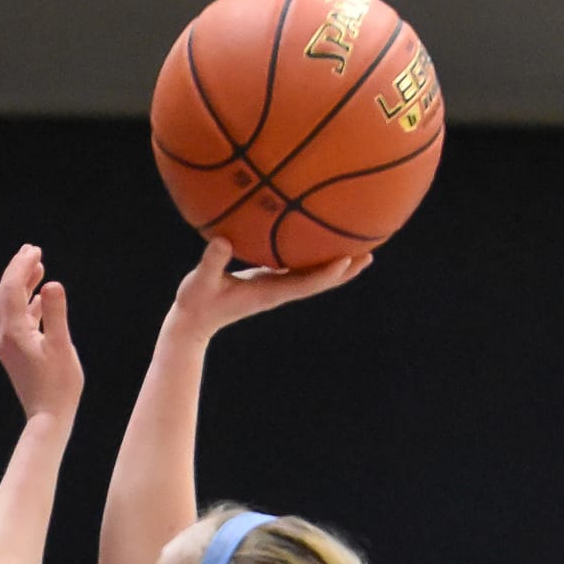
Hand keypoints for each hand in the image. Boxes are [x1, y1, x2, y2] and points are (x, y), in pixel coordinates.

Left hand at [0, 245, 81, 428]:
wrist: (48, 417)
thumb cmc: (58, 385)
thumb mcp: (61, 346)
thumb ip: (56, 313)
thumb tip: (52, 283)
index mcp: (13, 331)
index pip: (12, 289)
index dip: (22, 266)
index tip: (35, 250)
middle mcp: (5, 336)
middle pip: (5, 294)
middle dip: (17, 270)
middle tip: (32, 250)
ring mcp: (8, 345)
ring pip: (11, 306)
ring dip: (22, 285)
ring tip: (37, 267)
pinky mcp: (16, 352)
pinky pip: (18, 320)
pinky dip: (28, 304)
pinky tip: (40, 297)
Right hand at [169, 235, 369, 339]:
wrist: (193, 323)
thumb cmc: (195, 303)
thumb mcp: (200, 282)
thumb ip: (211, 262)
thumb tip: (222, 240)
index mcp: (268, 291)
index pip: (305, 284)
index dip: (327, 274)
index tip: (347, 260)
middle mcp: (278, 290)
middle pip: (319, 282)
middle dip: (344, 270)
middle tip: (370, 255)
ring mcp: (276, 287)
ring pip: (314, 276)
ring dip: (338, 266)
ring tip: (361, 249)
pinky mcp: (269, 281)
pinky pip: (300, 269)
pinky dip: (316, 258)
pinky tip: (324, 241)